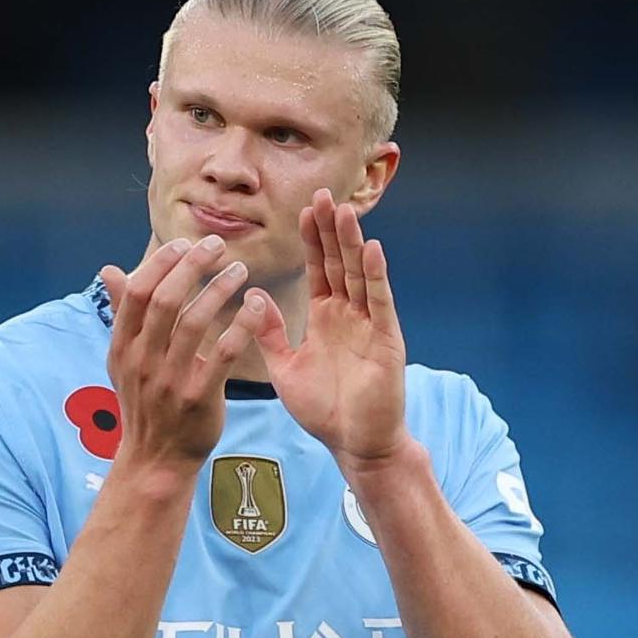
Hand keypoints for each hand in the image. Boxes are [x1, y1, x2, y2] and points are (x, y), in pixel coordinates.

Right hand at [99, 236, 270, 477]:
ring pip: (195, 322)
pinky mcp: (199, 399)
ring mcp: (170, 382)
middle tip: (216, 246)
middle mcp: (143, 362)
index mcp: (122, 348)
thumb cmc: (145, 404)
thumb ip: (123, 315)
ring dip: (220, 289)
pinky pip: (224, 354)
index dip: (161, 262)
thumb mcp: (125, 362)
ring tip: (239, 271)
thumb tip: (110, 270)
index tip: (185, 244)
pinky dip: (241, 325)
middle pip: (166, 300)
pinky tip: (256, 306)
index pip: (137, 293)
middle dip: (193, 265)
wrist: (156, 461)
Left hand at [251, 189, 408, 466]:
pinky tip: (371, 249)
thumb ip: (270, 333)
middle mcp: (349, 314)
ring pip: (359, 274)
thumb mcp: (286, 368)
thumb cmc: (324, 410)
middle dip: (331, 229)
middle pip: (339, 262)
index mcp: (326, 317)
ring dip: (352, 242)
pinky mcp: (386, 339)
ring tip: (344, 210)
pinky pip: (380, 302)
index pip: (319, 268)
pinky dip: (375, 276)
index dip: (312, 239)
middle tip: (323, 193)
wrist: (355, 444)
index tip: (304, 208)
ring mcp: (369, 324)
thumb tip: (251, 296)